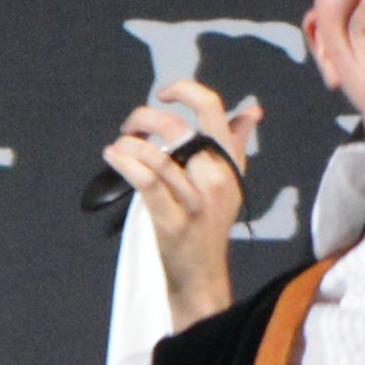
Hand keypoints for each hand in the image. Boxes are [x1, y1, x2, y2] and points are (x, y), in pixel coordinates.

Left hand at [98, 79, 260, 324]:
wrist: (204, 273)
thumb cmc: (212, 223)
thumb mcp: (231, 181)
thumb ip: (237, 142)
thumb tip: (252, 110)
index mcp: (229, 162)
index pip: (212, 110)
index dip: (185, 91)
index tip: (163, 94)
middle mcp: (215, 177)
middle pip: (177, 129)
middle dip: (144, 118)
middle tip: (130, 127)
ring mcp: (194, 201)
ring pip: (157, 155)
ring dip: (129, 143)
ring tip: (118, 145)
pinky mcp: (172, 220)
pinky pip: (147, 181)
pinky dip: (126, 162)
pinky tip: (113, 156)